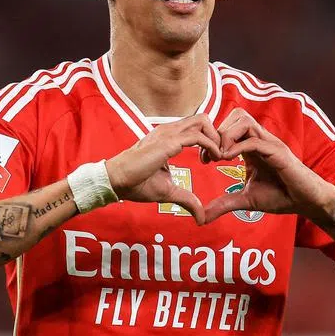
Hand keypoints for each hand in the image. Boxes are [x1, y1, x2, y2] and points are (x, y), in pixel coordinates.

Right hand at [104, 114, 222, 223]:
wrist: (117, 181)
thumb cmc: (137, 183)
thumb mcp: (169, 191)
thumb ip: (187, 199)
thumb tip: (201, 217)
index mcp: (169, 136)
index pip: (197, 126)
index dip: (209, 140)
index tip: (210, 160)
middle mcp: (170, 130)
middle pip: (203, 119)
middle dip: (217, 135)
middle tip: (217, 156)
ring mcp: (168, 133)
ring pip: (203, 121)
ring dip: (216, 138)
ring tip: (216, 158)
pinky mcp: (168, 142)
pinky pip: (198, 136)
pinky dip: (211, 145)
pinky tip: (212, 160)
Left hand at [202, 108, 334, 224]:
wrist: (306, 201)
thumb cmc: (281, 196)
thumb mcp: (246, 199)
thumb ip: (225, 204)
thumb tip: (202, 217)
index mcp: (252, 147)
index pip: (230, 126)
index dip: (213, 139)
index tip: (204, 160)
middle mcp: (261, 140)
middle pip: (236, 115)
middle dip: (218, 133)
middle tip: (211, 157)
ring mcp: (270, 143)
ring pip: (244, 120)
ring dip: (226, 136)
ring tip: (221, 157)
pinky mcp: (278, 152)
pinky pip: (254, 140)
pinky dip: (237, 147)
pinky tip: (229, 160)